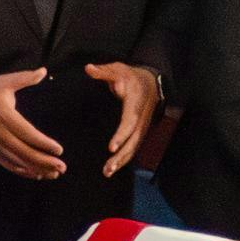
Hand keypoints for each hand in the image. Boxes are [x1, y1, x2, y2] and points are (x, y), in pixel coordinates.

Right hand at [0, 68, 65, 179]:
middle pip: (24, 152)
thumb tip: (44, 71)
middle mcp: (0, 134)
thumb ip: (24, 78)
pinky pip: (8, 165)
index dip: (44, 144)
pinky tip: (36, 174)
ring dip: (36, 169)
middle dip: (44, 162)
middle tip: (62, 167)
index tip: (59, 150)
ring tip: (54, 174)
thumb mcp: (2, 82)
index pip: (27, 134)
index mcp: (5, 116)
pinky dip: (22, 171)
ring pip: (17, 162)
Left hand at [85, 62, 161, 176]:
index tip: (111, 147)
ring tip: (107, 172)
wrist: (150, 82)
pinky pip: (133, 148)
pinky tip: (112, 168)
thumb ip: (103, 71)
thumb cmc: (131, 77)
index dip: (121, 135)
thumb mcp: (118, 70)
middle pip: (133, 140)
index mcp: (135, 104)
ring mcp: (141, 127)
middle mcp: (140, 119)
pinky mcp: (139, 132)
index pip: (130, 122)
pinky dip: (123, 159)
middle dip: (121, 155)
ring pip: (134, 147)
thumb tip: (89, 69)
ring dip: (121, 161)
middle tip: (107, 167)